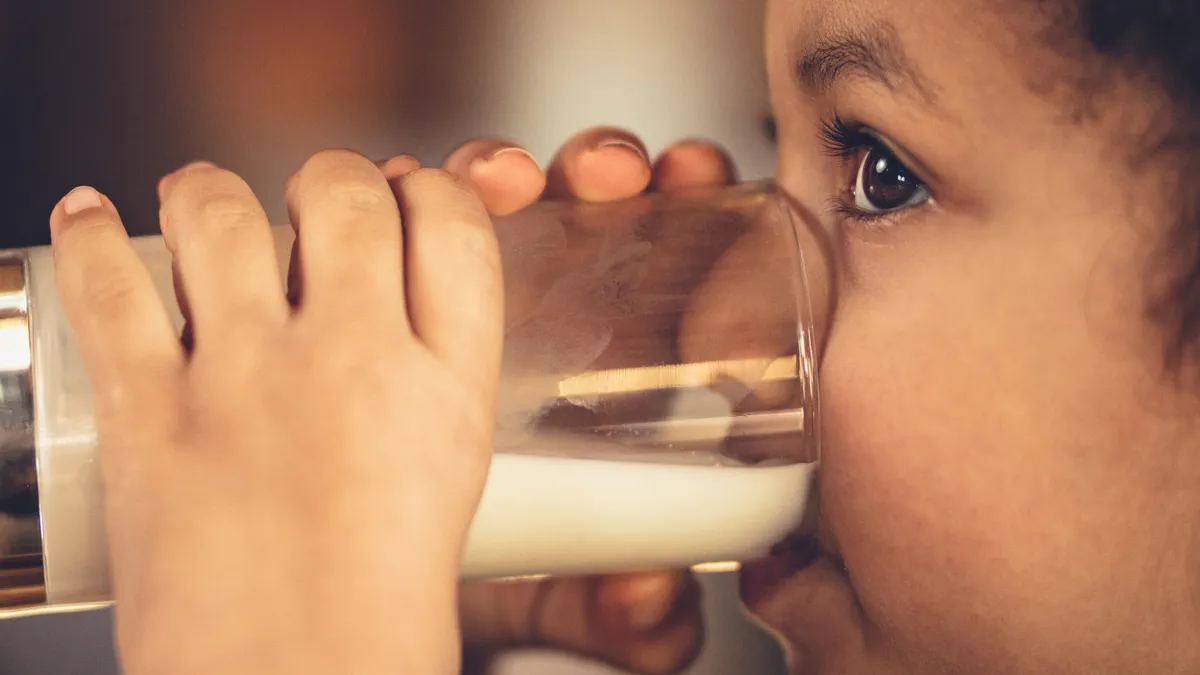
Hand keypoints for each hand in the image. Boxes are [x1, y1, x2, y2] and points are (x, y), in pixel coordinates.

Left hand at [48, 152, 500, 674]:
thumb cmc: (372, 611)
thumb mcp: (447, 478)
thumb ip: (430, 376)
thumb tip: (380, 288)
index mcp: (446, 390)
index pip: (453, 228)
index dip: (427, 190)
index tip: (405, 197)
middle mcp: (355, 364)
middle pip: (345, 195)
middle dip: (330, 179)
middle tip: (314, 203)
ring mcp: (248, 382)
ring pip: (223, 213)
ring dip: (209, 192)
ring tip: (206, 204)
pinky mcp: (150, 415)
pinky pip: (109, 286)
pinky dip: (90, 237)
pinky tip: (92, 218)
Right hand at [414, 128, 737, 674]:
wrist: (381, 583)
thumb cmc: (497, 580)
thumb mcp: (557, 597)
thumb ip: (617, 612)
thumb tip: (651, 599)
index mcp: (615, 363)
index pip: (666, 256)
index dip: (687, 200)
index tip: (694, 172)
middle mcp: (545, 313)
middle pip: (584, 207)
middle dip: (597, 163)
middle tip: (604, 174)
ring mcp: (460, 293)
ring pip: (490, 199)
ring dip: (499, 165)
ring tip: (500, 178)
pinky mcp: (378, 291)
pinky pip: (389, 222)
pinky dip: (398, 190)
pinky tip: (395, 182)